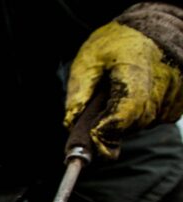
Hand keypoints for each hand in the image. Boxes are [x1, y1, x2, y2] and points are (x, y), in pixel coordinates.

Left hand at [65, 21, 182, 158]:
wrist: (156, 26)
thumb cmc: (119, 40)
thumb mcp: (88, 59)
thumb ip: (79, 91)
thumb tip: (71, 123)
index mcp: (136, 69)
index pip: (126, 112)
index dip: (108, 129)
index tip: (93, 134)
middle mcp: (162, 83)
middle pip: (134, 123)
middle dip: (112, 126)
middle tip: (98, 115)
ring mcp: (175, 93)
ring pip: (144, 124)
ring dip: (126, 120)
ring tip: (119, 94)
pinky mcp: (180, 101)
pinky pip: (156, 119)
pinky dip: (140, 115)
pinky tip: (135, 96)